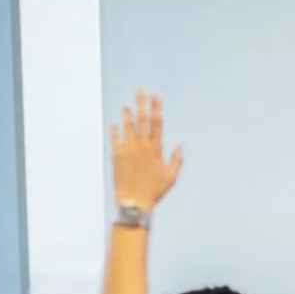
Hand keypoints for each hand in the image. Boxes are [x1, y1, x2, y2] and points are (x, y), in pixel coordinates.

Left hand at [110, 90, 182, 212]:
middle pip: (143, 120)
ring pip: (128, 127)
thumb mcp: (171, 177)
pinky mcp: (116, 156)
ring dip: (127, 115)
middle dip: (143, 104)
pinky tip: (115, 124)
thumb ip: (176, 160)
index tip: (157, 96)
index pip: (157, 124)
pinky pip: (115, 139)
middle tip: (141, 91)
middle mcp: (142, 147)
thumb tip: (180, 145)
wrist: (134, 202)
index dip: (157, 109)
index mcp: (156, 150)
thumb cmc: (154, 191)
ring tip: (126, 105)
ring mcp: (128, 150)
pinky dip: (115, 131)